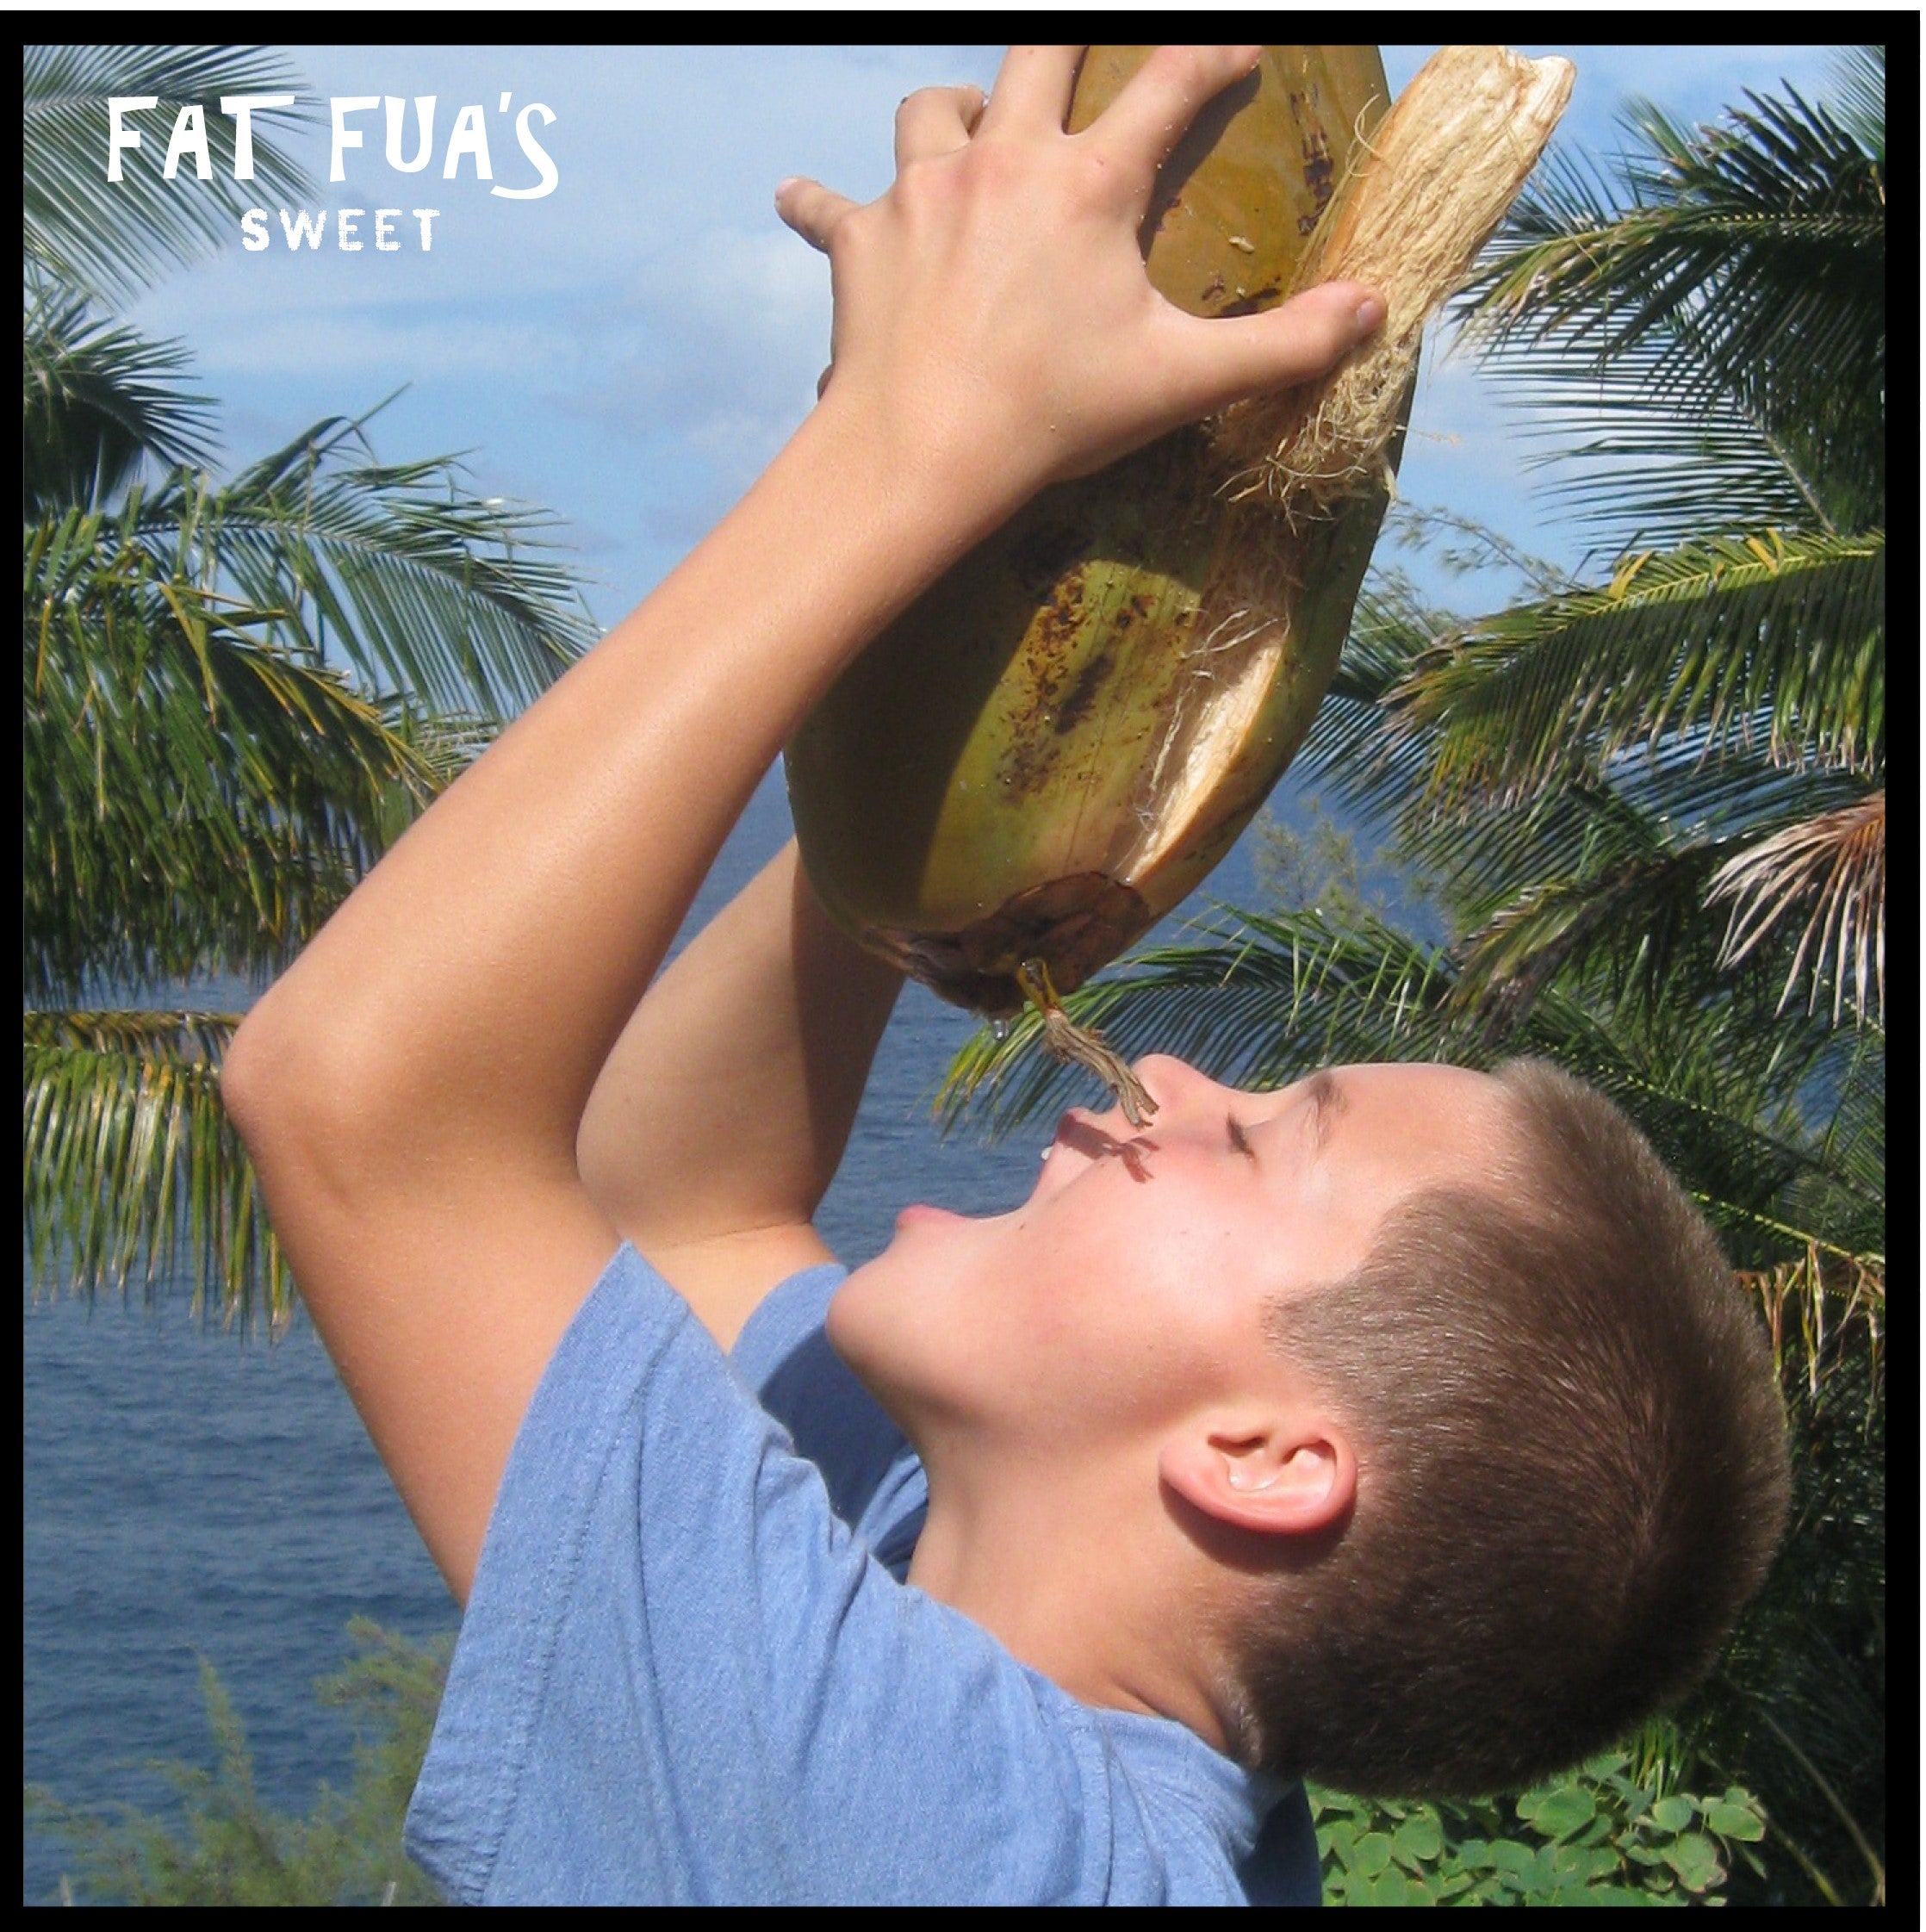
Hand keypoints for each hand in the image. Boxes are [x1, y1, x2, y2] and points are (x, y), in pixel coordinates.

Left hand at [776, 45, 1384, 527]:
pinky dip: (817, 202)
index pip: (1170, 87)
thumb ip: (1284, 346)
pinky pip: (825, 202)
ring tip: (962, 135)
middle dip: (1067, 32)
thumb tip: (1374, 311)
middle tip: (1081, 41)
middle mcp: (1004, 159)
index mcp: (1090, 185)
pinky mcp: (857, 238)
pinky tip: (804, 202)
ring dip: (950, 112)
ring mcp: (922, 190)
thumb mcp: (1182, 383)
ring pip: (930, 106)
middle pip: (1038, 46)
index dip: (1215, 58)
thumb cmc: (1053, 417)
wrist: (920, 453)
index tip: (1241, 50)